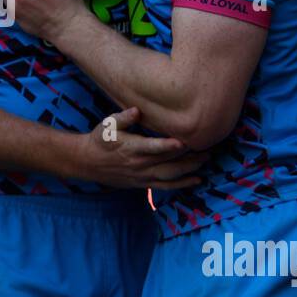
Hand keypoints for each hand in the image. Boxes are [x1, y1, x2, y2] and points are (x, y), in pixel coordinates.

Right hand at [80, 107, 206, 189]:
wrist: (88, 163)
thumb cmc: (100, 140)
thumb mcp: (107, 125)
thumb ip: (123, 118)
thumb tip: (136, 110)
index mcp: (131, 148)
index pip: (153, 148)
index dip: (168, 146)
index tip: (184, 142)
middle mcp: (139, 164)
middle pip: (168, 162)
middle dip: (189, 156)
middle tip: (208, 148)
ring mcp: (142, 176)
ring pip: (170, 175)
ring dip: (190, 169)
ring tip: (206, 160)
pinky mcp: (143, 183)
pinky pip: (166, 187)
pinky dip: (182, 184)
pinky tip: (197, 180)